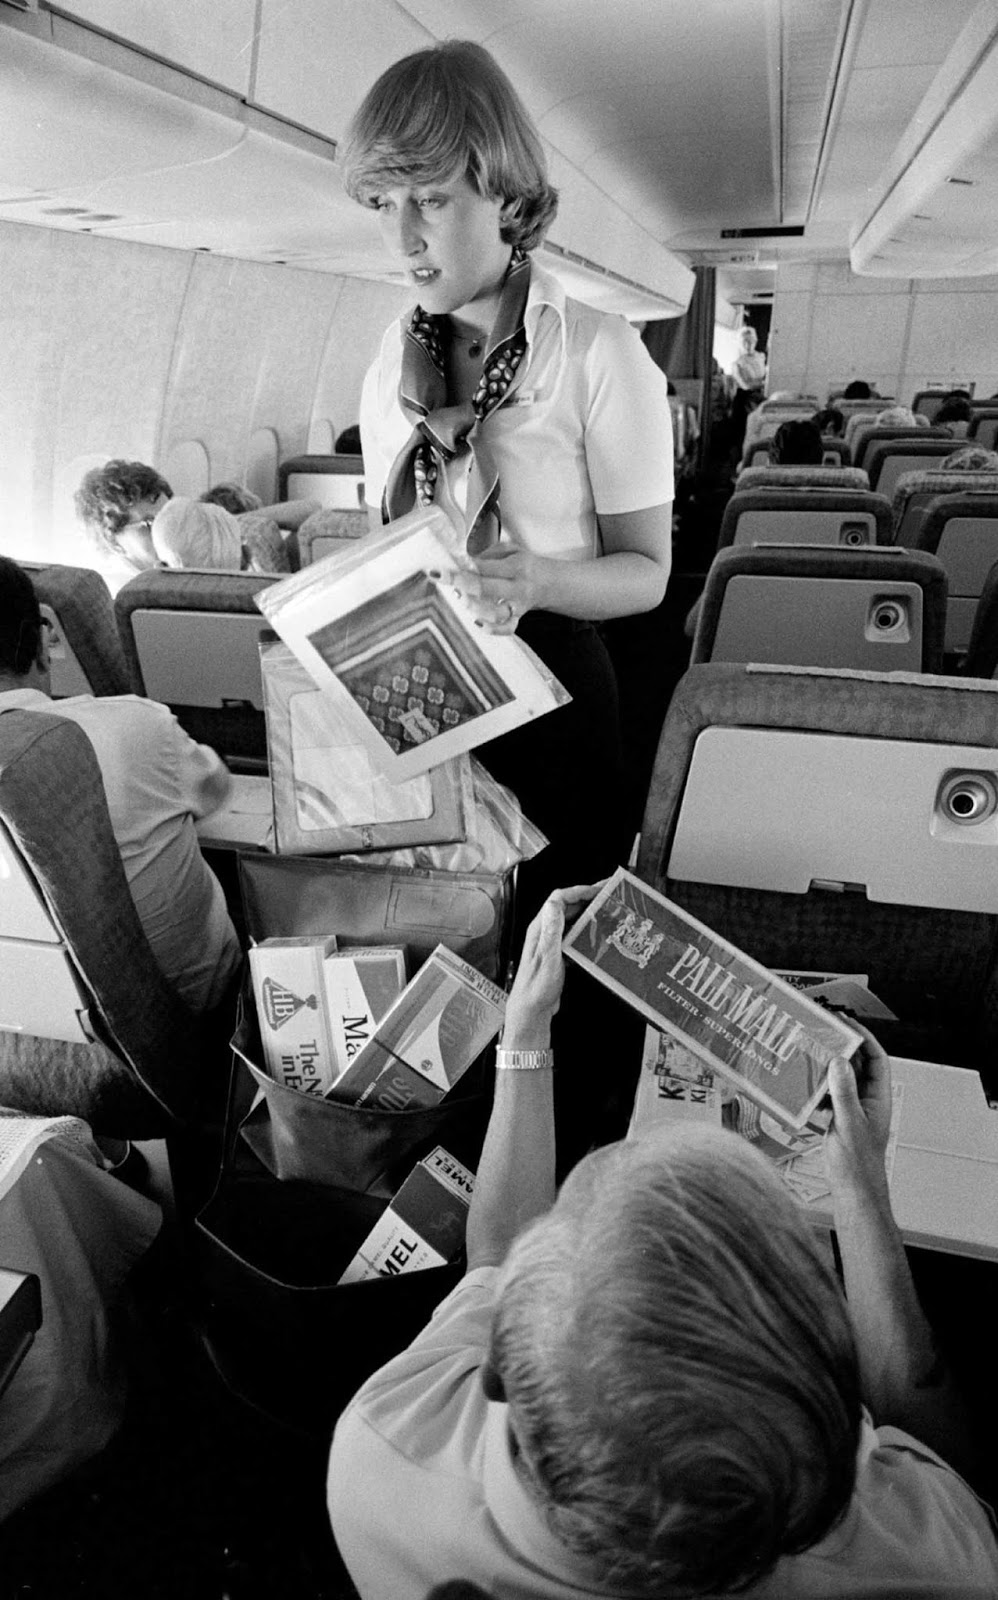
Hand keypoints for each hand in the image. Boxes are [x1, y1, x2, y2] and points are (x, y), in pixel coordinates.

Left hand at [450, 543, 550, 633]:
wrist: (549, 583)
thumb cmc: (522, 564)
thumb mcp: (508, 550)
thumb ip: (486, 556)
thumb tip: (459, 563)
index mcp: (516, 566)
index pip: (484, 567)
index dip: (461, 568)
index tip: (440, 567)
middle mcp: (518, 587)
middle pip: (487, 588)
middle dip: (461, 584)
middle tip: (442, 578)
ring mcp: (518, 606)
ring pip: (496, 613)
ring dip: (474, 607)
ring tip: (460, 598)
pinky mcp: (517, 619)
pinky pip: (506, 629)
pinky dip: (492, 629)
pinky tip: (477, 622)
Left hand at [503, 882, 603, 1043]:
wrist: (531, 1009)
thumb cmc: (536, 987)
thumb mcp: (547, 957)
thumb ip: (551, 930)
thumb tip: (554, 903)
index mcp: (540, 928)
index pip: (558, 898)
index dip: (578, 890)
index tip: (596, 890)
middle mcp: (544, 932)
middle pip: (566, 905)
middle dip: (587, 897)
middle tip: (607, 894)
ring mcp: (551, 942)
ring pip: (571, 919)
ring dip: (587, 912)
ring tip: (606, 908)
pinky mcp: (557, 953)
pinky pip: (573, 934)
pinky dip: (586, 929)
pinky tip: (597, 932)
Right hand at [824, 1021, 892, 1200]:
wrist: (853, 1192)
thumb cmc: (858, 1165)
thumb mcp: (850, 1124)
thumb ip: (844, 1093)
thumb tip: (840, 1062)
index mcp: (878, 1098)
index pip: (876, 1059)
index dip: (864, 1038)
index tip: (846, 1023)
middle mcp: (866, 1100)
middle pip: (856, 1064)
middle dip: (841, 1047)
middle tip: (823, 1032)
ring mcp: (852, 1109)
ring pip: (840, 1078)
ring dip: (825, 1066)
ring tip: (809, 1053)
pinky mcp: (837, 1119)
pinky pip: (827, 1095)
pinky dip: (815, 1087)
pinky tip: (803, 1085)